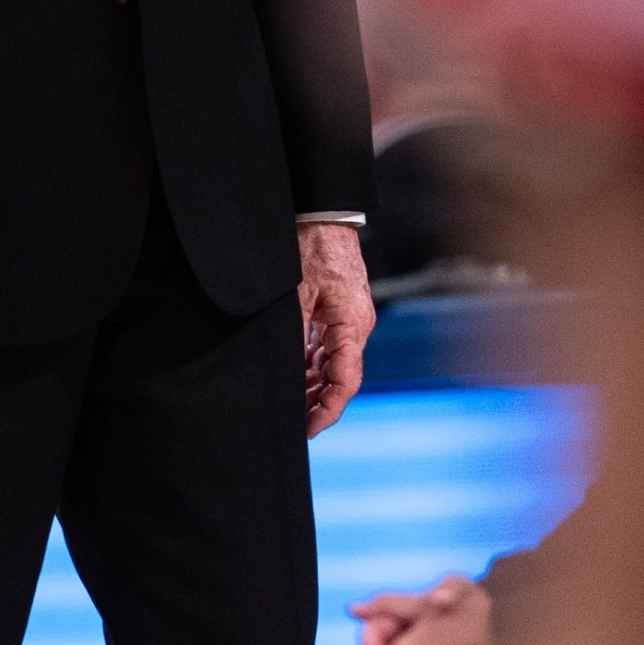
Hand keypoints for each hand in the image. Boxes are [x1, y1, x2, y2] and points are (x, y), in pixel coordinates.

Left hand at [301, 220, 374, 435]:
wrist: (323, 216)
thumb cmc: (313, 248)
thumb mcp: (297, 294)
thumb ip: (294, 335)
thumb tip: (288, 371)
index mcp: (352, 325)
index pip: (345, 381)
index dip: (327, 409)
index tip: (309, 428)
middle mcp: (355, 327)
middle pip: (339, 377)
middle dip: (317, 403)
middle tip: (293, 423)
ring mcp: (347, 320)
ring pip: (332, 364)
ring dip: (313, 385)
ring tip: (291, 406)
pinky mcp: (337, 312)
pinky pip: (327, 347)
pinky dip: (312, 365)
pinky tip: (296, 377)